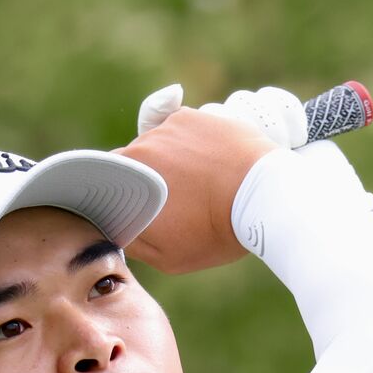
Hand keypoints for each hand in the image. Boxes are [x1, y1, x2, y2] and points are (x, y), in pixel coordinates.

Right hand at [114, 87, 286, 273]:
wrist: (264, 196)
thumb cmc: (217, 231)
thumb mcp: (169, 256)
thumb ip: (133, 242)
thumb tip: (113, 229)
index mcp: (126, 182)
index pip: (108, 187)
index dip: (121, 199)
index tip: (141, 209)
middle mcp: (139, 149)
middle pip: (133, 164)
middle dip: (148, 181)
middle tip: (179, 201)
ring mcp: (165, 128)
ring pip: (158, 144)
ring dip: (170, 159)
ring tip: (200, 183)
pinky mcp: (190, 116)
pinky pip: (180, 130)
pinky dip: (191, 143)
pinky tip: (210, 163)